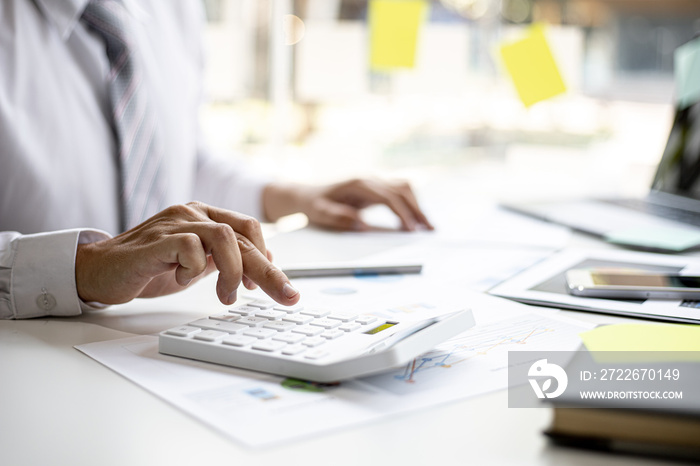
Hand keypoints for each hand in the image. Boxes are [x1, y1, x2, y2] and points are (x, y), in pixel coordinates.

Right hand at [75, 202, 299, 305]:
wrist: (100, 271)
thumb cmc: (149, 267)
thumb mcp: (196, 264)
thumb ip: (224, 260)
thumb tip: (261, 266)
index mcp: (204, 215)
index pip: (249, 229)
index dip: (267, 256)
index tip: (278, 285)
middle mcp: (192, 213)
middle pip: (243, 236)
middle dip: (270, 270)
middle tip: (287, 296)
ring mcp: (174, 223)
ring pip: (224, 237)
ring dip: (234, 272)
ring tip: (227, 296)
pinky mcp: (156, 240)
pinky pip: (191, 247)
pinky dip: (195, 269)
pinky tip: (183, 280)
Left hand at [263, 179, 433, 231]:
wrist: (306, 194)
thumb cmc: (313, 204)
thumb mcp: (321, 213)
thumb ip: (340, 218)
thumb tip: (362, 224)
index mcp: (358, 184)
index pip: (388, 197)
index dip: (402, 213)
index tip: (411, 229)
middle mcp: (369, 178)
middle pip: (402, 190)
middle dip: (417, 210)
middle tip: (429, 229)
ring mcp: (374, 181)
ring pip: (404, 187)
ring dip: (417, 205)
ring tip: (428, 226)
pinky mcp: (376, 187)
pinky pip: (400, 191)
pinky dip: (411, 203)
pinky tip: (416, 219)